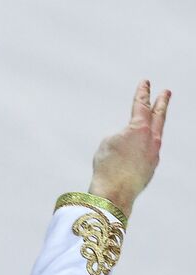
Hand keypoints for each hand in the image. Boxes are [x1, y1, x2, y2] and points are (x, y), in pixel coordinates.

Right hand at [88, 80, 170, 218]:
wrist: (115, 192)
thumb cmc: (108, 165)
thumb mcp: (109, 141)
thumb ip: (122, 134)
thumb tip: (131, 141)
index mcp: (139, 129)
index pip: (141, 105)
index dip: (143, 93)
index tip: (146, 82)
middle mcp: (151, 140)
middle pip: (158, 116)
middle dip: (161, 103)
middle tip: (166, 92)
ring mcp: (154, 155)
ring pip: (157, 133)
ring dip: (157, 122)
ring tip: (157, 116)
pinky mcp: (151, 167)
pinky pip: (151, 149)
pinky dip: (148, 142)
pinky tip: (142, 145)